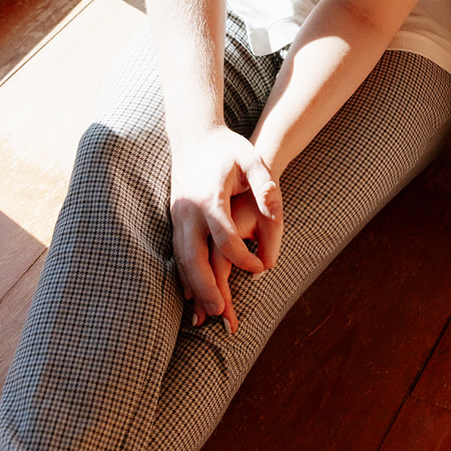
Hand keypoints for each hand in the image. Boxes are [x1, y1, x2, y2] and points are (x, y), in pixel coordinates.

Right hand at [169, 125, 282, 326]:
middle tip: (221, 312)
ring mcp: (177, 216)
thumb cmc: (227, 148)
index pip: (224, 237)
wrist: (194, 135)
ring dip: (192, 287)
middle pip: (194, 256)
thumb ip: (264, 181)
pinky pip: (177, 253)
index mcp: (209, 198)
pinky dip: (183, 276)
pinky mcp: (175, 219)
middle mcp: (189, 210)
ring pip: (181, 259)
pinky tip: (189, 295)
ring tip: (203, 315)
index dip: (243, 258)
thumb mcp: (250, 158)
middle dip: (205, 286)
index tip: (260, 269)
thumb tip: (276, 203)